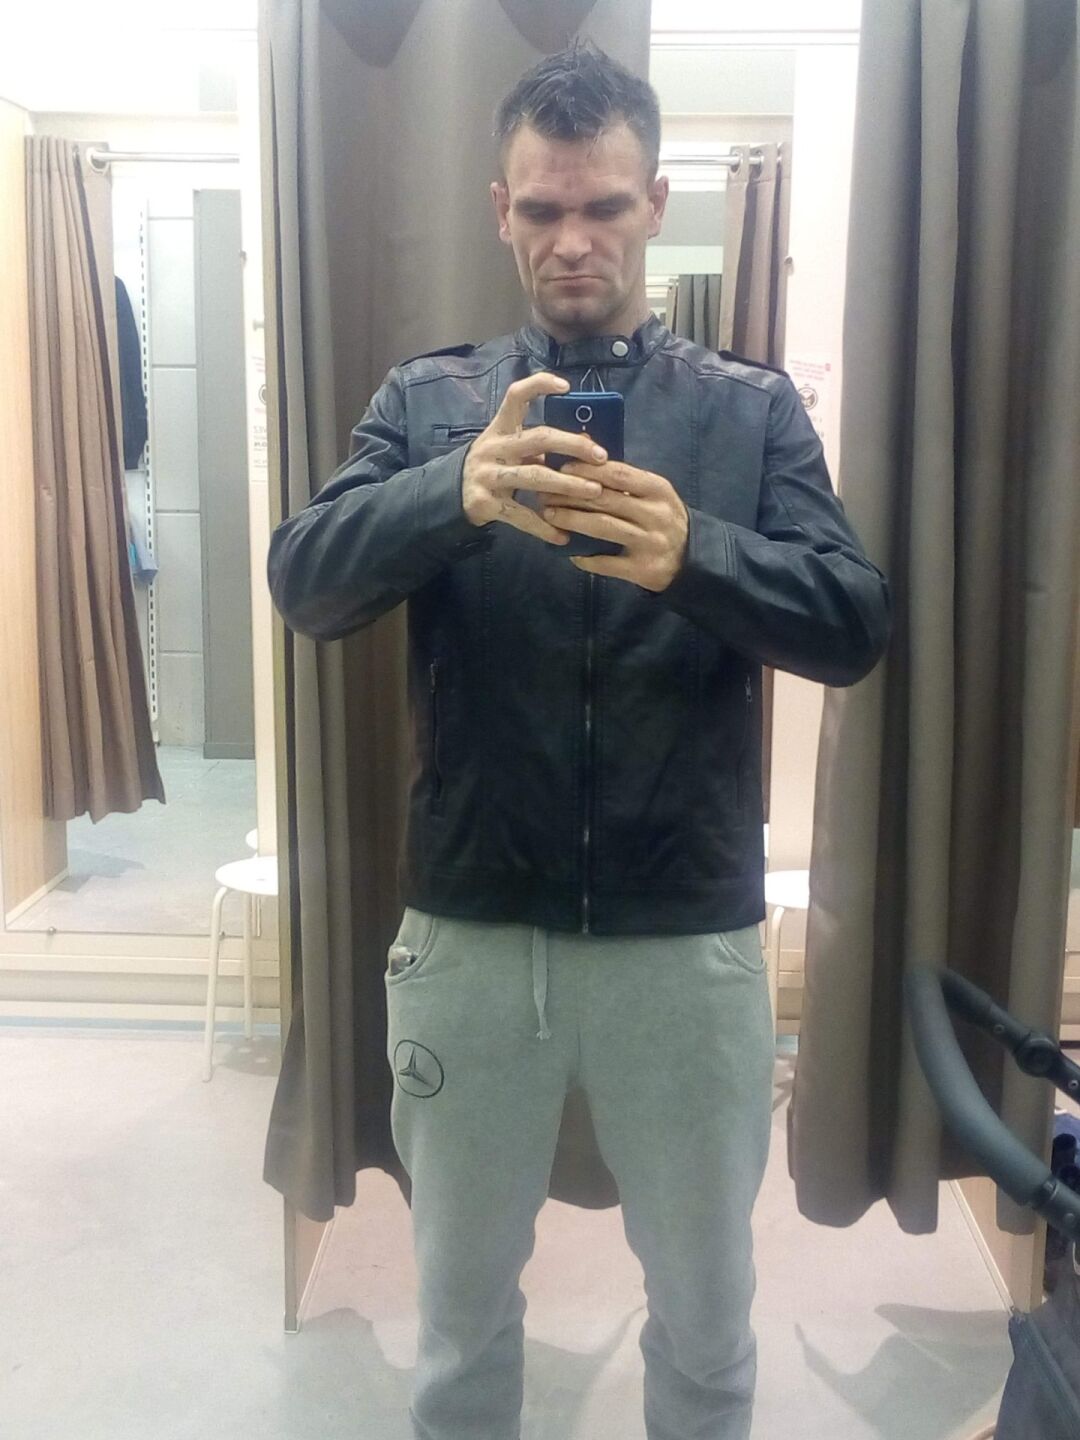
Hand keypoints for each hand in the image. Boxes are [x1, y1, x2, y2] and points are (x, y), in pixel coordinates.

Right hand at [461, 372, 609, 545]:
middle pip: (537, 439)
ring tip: (595, 492)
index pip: (517, 396)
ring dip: (567, 485)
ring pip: (533, 478)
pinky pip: (520, 515)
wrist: (450, 494)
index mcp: (500, 428)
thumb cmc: (492, 466)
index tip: (566, 387)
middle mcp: (493, 447)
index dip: (539, 386)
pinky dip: (543, 527)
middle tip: (601, 457)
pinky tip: (563, 536)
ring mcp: (488, 475)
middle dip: (572, 446)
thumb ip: (540, 445)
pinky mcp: (485, 503)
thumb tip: (587, 443)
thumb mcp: (508, 448)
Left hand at [541, 459, 689, 591]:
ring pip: (603, 528)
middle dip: (571, 495)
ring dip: (572, 520)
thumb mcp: (654, 494)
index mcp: (658, 490)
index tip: (562, 468)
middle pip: (606, 500)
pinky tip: (569, 552)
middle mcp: (655, 514)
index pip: (618, 474)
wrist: (692, 559)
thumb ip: (625, 480)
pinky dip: (585, 557)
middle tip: (545, 492)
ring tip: (550, 515)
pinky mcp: (642, 570)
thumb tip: (585, 456)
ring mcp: (649, 543)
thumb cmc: (664, 519)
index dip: (587, 470)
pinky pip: (607, 563)